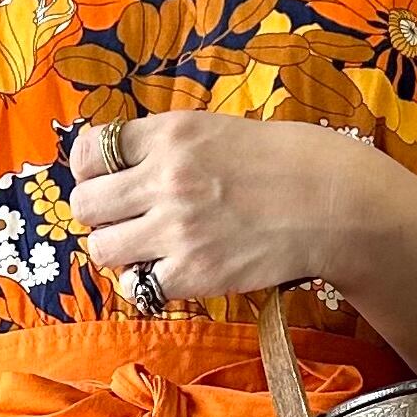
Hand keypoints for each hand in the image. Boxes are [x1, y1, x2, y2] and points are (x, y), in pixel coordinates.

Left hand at [68, 110, 384, 303]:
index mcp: (171, 133)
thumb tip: (121, 168)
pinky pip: (137, 286)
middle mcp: (166, 177)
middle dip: (99, 214)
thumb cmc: (282, 162)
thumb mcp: (217, 130)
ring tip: (145, 248)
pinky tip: (170, 271)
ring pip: (102, 249)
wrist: (331, 203)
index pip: (90, 151)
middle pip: (85, 204)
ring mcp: (176, 229)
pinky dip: (146, 283)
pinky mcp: (193, 273)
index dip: (91, 171)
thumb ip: (167, 145)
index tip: (105, 180)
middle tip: (124, 218)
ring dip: (117, 251)